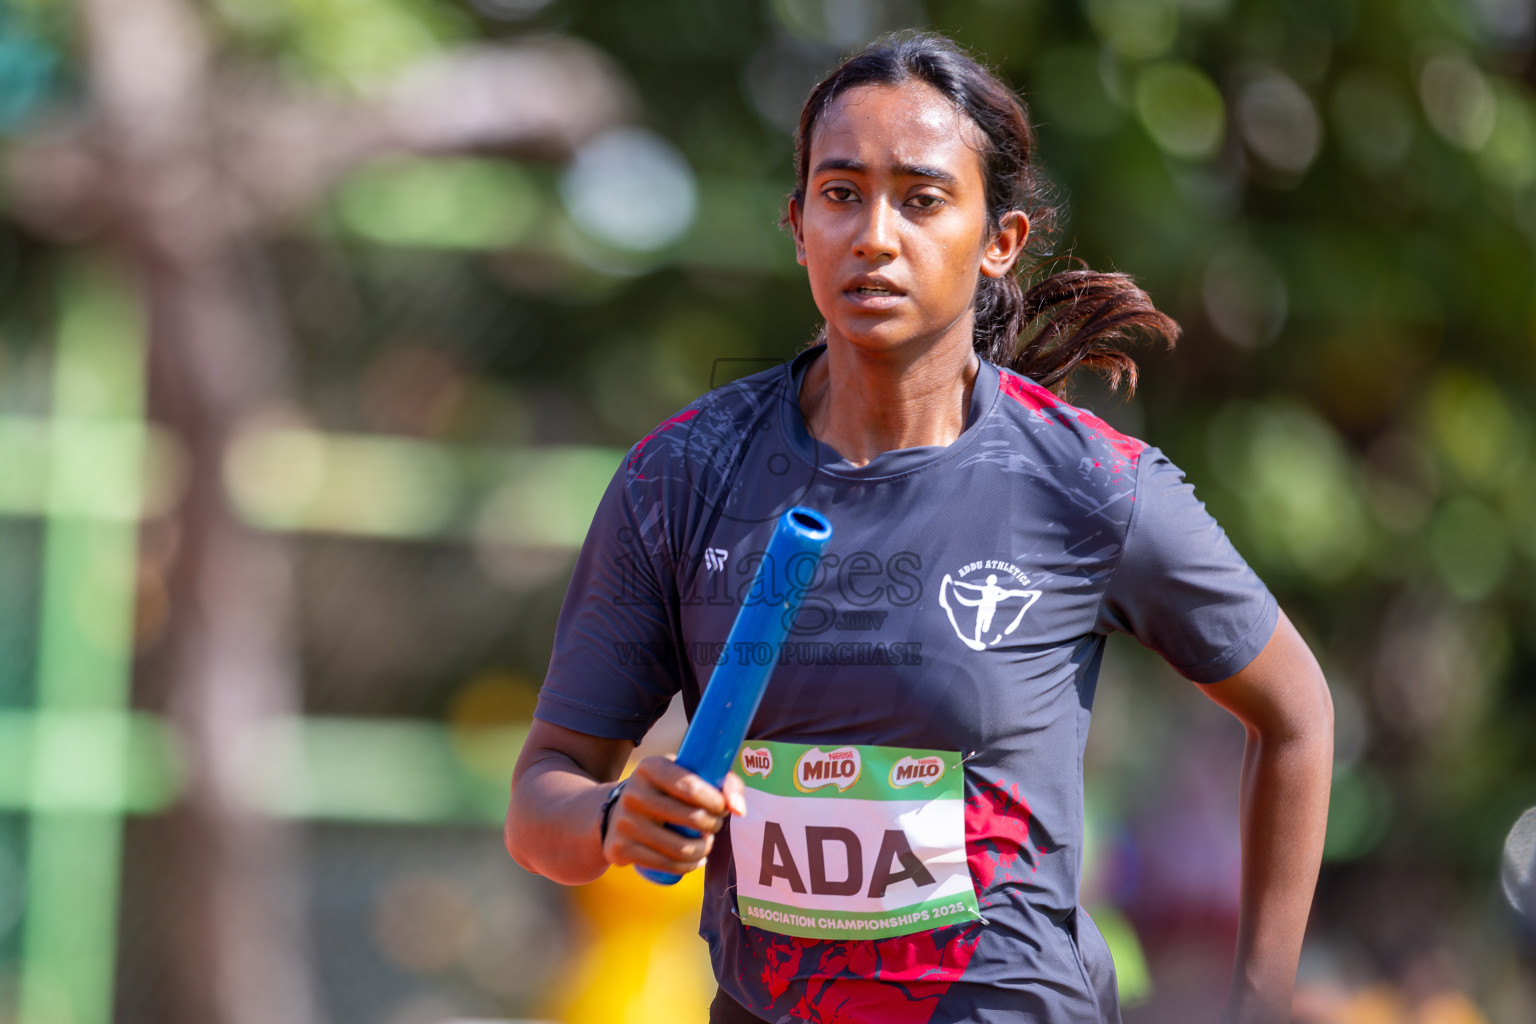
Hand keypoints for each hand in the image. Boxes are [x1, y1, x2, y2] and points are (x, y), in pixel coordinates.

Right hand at [600, 755, 746, 875]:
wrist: (617, 810)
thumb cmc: (666, 790)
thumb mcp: (688, 773)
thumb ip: (723, 783)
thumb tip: (740, 810)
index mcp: (650, 767)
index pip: (691, 786)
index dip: (716, 801)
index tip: (722, 807)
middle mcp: (634, 793)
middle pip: (692, 818)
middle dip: (713, 824)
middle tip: (714, 823)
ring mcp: (625, 822)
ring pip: (681, 848)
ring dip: (704, 848)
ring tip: (707, 842)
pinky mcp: (620, 848)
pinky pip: (667, 865)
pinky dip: (689, 866)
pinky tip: (695, 858)